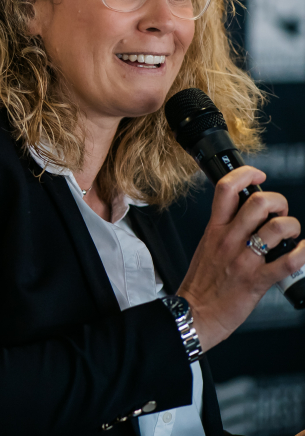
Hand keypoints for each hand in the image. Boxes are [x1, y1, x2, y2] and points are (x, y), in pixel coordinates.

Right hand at [177, 166, 304, 351]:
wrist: (195, 314)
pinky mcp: (257, 280)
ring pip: (276, 228)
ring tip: (291, 234)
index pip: (226, 189)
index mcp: (214, 230)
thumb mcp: (206, 247)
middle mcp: (228, 240)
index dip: (246, 175)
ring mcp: (243, 260)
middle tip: (279, 212)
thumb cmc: (202, 284)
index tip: (258, 176)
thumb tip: (248, 217)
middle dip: (278, 202)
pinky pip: (289, 262)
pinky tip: (303, 251)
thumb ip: (225, 230)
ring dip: (292, 226)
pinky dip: (303, 253)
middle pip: (258, 203)